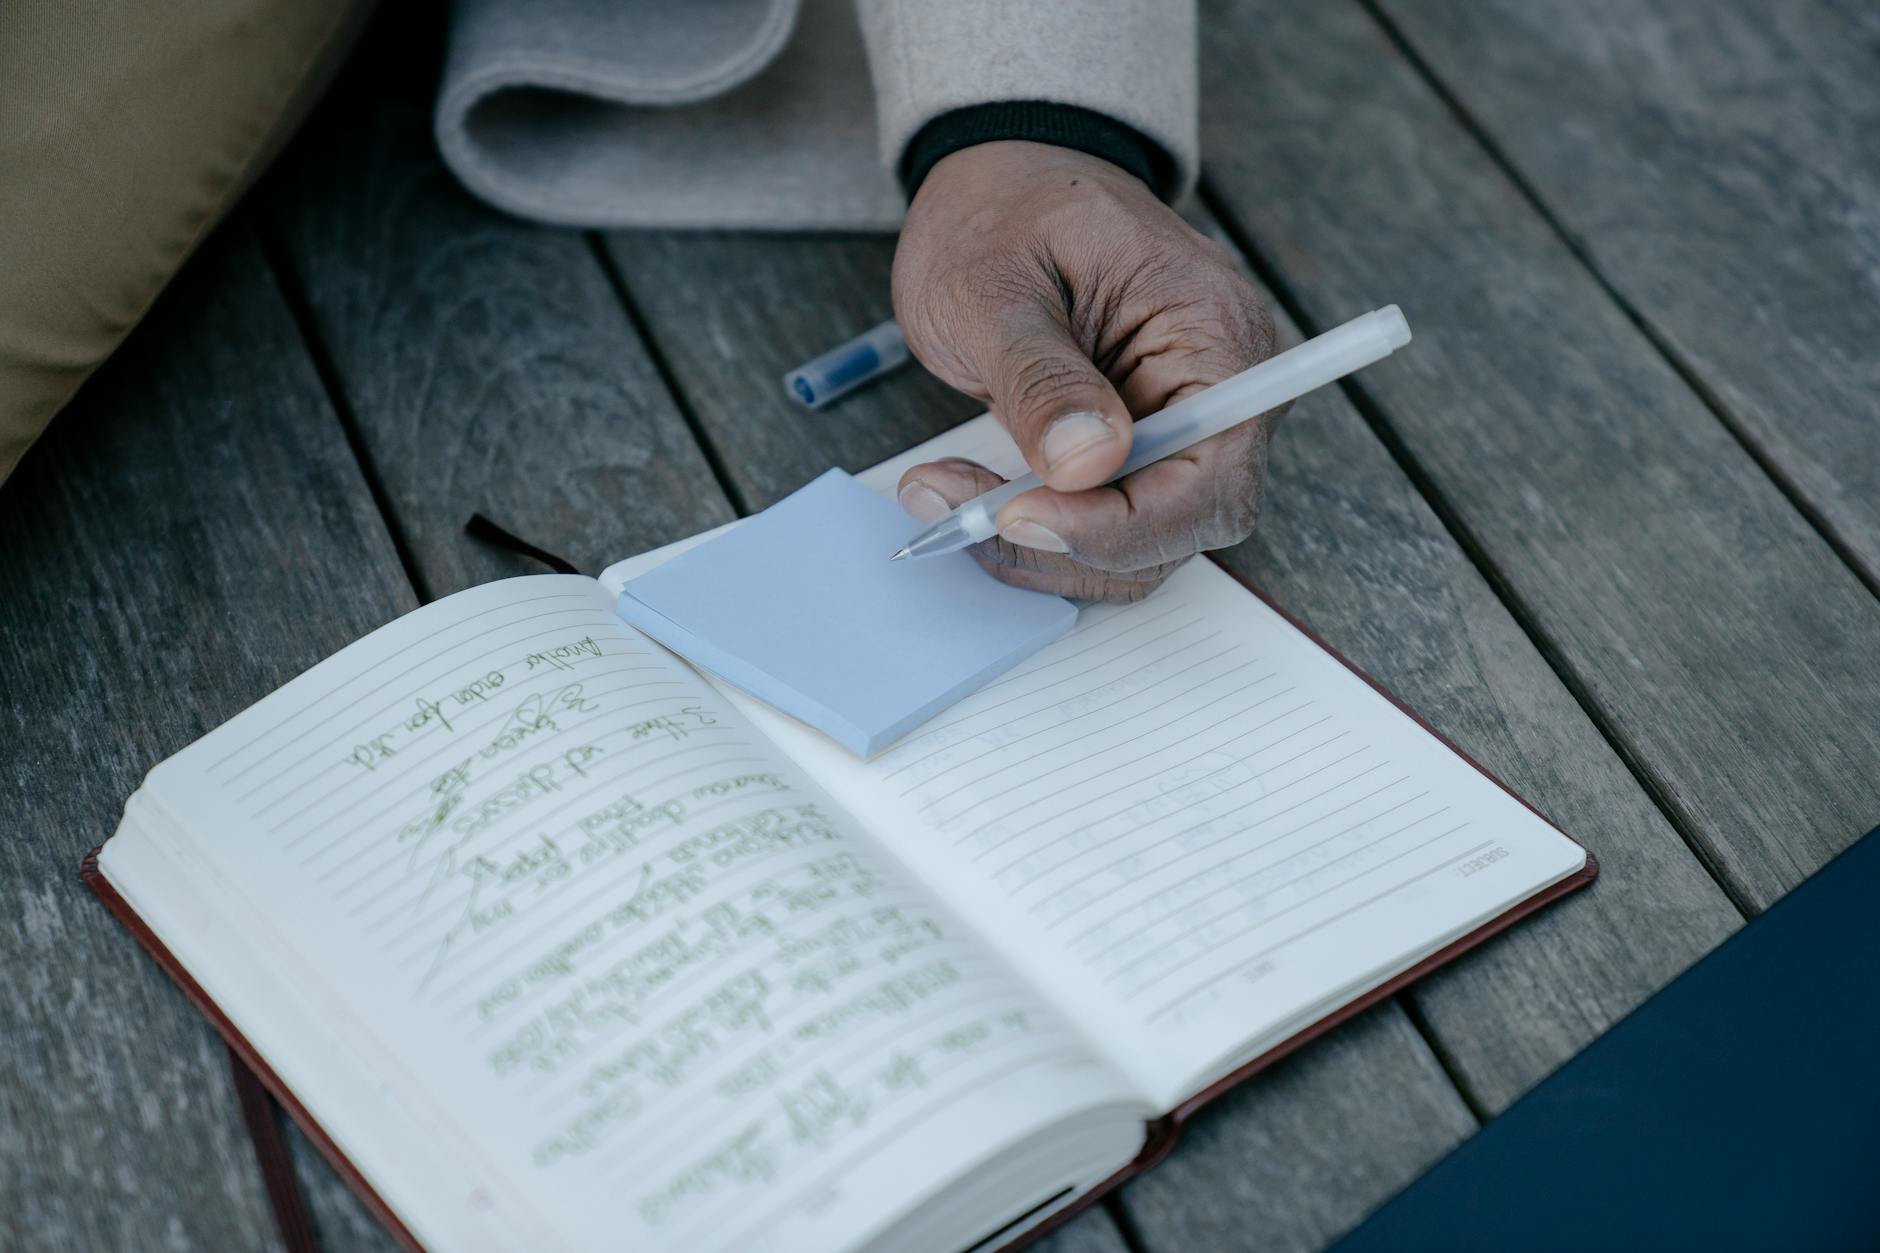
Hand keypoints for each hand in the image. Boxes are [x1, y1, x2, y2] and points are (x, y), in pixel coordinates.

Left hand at [891, 141, 1281, 602]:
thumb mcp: (997, 284)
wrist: (999, 180)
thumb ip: (1041, 376)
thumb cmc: (1003, 210)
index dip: (1123, 522)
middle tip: (961, 509)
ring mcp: (1181, 427)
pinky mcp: (1135, 453)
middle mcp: (1221, 392)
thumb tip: (1087, 465)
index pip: (1211, 473)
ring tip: (943, 491)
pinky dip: (1034, 531)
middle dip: (1071, 541)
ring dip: (1040, 547)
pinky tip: (967, 493)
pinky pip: (1102, 525)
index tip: (1019, 514)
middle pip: (1183, 526)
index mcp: (1215, 334)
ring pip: (1138, 545)